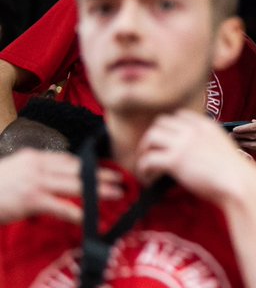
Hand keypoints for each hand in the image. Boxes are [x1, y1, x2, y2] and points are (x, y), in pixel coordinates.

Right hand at [0, 148, 122, 223]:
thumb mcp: (16, 170)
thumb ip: (36, 172)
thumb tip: (56, 179)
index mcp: (35, 157)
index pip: (68, 160)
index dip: (88, 165)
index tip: (104, 169)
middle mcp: (39, 166)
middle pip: (77, 169)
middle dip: (100, 174)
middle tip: (121, 179)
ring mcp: (36, 183)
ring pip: (75, 184)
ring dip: (98, 190)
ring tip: (115, 193)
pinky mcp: (32, 200)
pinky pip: (60, 206)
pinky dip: (77, 211)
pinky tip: (88, 217)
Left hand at [136, 110, 255, 205]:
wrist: (239, 182)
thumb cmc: (234, 172)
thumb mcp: (222, 147)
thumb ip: (205, 144)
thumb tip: (190, 155)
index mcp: (207, 125)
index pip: (179, 115)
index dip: (169, 128)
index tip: (166, 142)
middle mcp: (193, 130)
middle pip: (160, 123)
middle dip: (152, 137)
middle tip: (150, 153)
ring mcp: (184, 143)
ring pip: (150, 137)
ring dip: (144, 151)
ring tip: (145, 166)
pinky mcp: (175, 160)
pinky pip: (148, 159)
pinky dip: (144, 169)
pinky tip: (149, 179)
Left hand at [230, 118, 255, 160]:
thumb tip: (254, 123)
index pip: (254, 127)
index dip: (242, 128)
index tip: (235, 129)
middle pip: (251, 136)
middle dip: (240, 136)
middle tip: (231, 136)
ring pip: (253, 145)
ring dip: (243, 144)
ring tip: (236, 142)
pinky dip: (252, 150)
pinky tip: (247, 149)